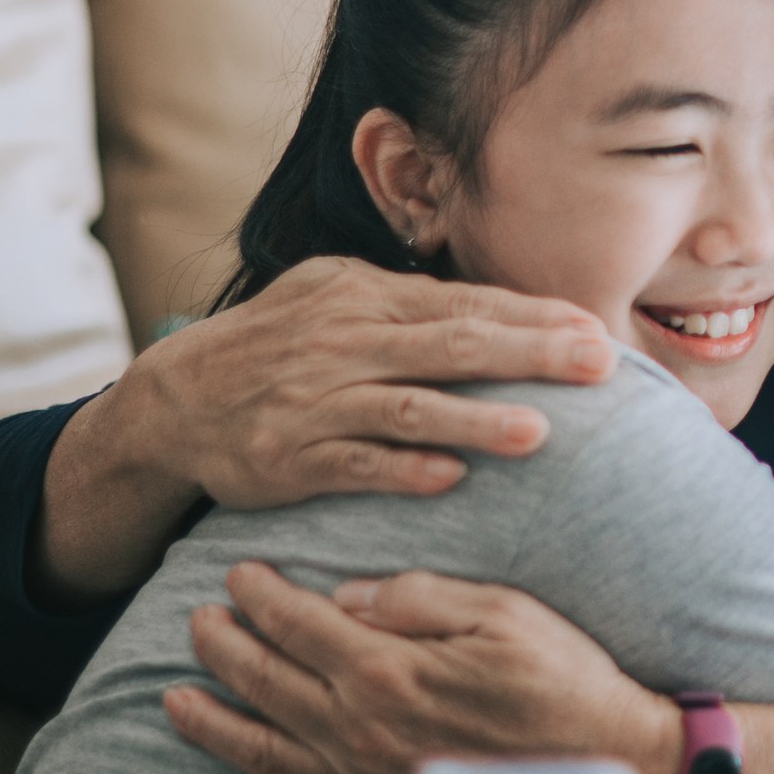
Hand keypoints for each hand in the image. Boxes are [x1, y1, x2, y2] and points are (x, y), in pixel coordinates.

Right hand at [34, 257, 614, 603]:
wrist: (175, 398)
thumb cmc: (280, 342)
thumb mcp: (335, 295)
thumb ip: (412, 301)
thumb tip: (505, 307)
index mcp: (364, 297)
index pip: (464, 304)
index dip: (533, 317)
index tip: (594, 330)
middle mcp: (344, 342)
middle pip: (451, 345)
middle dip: (530, 354)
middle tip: (598, 365)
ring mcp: (316, 401)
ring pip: (407, 407)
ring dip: (474, 418)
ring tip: (538, 432)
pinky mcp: (289, 458)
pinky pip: (354, 464)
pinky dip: (401, 469)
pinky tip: (449, 478)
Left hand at [165, 563, 675, 773]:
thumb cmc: (565, 688)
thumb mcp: (506, 615)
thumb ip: (421, 599)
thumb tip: (347, 596)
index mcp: (385, 671)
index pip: (299, 624)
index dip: (261, 596)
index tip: (237, 574)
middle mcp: (354, 734)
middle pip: (264, 682)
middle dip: (222, 646)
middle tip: (196, 621)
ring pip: (258, 752)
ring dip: (207, 723)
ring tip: (172, 698)